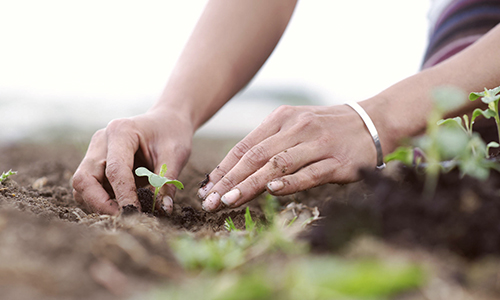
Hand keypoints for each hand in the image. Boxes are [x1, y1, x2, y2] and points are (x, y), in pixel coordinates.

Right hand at [72, 109, 192, 214]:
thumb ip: (167, 181)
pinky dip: (102, 201)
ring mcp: (94, 152)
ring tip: (127, 212)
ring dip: (99, 204)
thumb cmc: (172, 134)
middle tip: (125, 218)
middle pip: (84, 179)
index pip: (115, 170)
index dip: (123, 196)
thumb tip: (163, 210)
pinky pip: (90, 188)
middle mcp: (101, 141)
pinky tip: (123, 205)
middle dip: (100, 204)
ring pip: (82, 187)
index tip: (135, 214)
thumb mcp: (175, 155)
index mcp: (121, 132)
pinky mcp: (95, 164)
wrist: (166, 122)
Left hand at [198, 104, 380, 210]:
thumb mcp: (295, 125)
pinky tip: (272, 191)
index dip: (223, 169)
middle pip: (255, 157)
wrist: (372, 121)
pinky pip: (310, 173)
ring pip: (277, 165)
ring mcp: (317, 143)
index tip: (206, 189)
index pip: (244, 146)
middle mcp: (297, 128)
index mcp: (281, 118)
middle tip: (210, 201)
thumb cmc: (326, 128)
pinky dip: (290, 182)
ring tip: (229, 201)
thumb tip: (236, 171)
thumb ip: (269, 144)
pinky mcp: (337, 160)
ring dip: (250, 184)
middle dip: (229, 181)